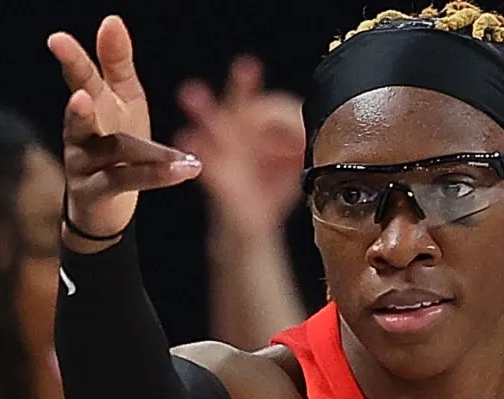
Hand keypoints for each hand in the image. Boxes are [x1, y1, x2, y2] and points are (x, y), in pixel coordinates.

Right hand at [48, 16, 201, 245]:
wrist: (104, 206)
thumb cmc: (116, 147)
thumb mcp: (121, 101)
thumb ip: (116, 64)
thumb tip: (111, 20)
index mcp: (91, 105)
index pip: (80, 78)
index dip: (72, 59)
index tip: (60, 39)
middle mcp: (78, 133)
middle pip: (81, 115)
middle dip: (80, 106)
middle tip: (81, 98)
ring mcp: (83, 164)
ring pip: (113, 151)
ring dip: (144, 151)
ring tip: (160, 151)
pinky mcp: (96, 192)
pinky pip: (128, 180)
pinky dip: (158, 174)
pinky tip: (185, 169)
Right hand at [175, 56, 304, 239]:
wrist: (254, 226)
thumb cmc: (270, 191)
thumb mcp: (297, 165)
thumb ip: (304, 145)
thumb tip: (314, 132)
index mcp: (261, 131)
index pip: (271, 109)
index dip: (283, 115)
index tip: (296, 136)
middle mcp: (242, 137)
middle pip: (241, 105)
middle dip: (242, 85)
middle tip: (246, 66)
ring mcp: (229, 155)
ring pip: (216, 126)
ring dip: (205, 109)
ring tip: (192, 93)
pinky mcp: (219, 178)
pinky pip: (208, 162)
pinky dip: (200, 149)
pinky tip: (188, 136)